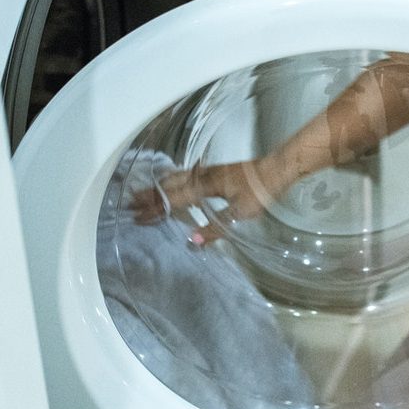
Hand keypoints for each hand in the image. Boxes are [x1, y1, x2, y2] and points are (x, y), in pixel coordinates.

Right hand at [130, 149, 306, 243]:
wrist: (279, 167)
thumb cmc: (261, 190)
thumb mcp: (240, 214)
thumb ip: (216, 229)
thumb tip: (193, 240)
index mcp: (205, 186)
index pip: (174, 200)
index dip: (155, 210)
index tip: (137, 217)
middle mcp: (204, 176)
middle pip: (171, 185)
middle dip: (150, 195)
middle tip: (130, 202)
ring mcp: (210, 171)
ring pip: (178, 177)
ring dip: (160, 185)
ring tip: (144, 191)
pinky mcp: (217, 170)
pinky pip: (187, 174)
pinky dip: (173, 179)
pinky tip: (174, 181)